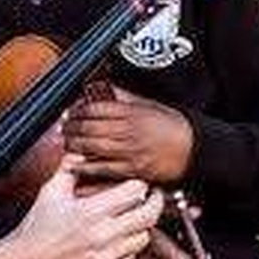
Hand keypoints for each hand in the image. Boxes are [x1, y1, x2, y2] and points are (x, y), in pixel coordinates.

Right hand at [0, 156, 162, 258]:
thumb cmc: (36, 227)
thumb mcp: (50, 190)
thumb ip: (69, 166)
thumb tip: (81, 149)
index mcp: (90, 212)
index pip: (133, 192)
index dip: (140, 183)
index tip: (140, 181)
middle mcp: (102, 236)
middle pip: (148, 216)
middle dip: (155, 202)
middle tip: (153, 195)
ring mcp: (105, 258)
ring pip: (143, 238)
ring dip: (142, 225)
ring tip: (135, 216)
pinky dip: (129, 245)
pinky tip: (120, 237)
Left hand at [62, 85, 193, 183]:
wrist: (194, 148)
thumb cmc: (172, 125)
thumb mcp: (148, 104)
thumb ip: (124, 97)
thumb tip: (105, 89)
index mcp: (131, 112)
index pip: (96, 108)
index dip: (79, 109)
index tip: (72, 110)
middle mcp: (128, 131)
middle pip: (90, 127)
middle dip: (72, 127)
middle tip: (64, 127)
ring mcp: (130, 151)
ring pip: (94, 147)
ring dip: (75, 145)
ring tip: (67, 142)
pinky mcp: (133, 169)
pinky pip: (105, 168)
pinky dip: (87, 167)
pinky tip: (76, 164)